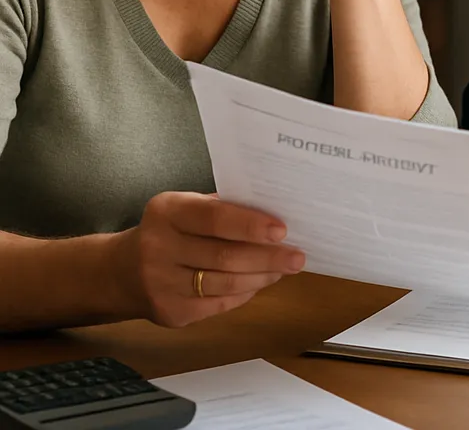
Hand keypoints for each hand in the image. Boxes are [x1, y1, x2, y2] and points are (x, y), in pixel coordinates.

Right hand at [115, 192, 305, 327]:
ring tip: (285, 268)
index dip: (250, 225)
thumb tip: (275, 214)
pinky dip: (245, 292)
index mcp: (167, 212)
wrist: (120, 271)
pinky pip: (218, 304)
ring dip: (262, 276)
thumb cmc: (169, 230)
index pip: (214, 218)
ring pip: (225, 283)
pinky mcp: (169, 313)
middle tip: (297, 256)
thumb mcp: (186, 207)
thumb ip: (223, 208)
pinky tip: (260, 282)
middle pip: (224, 256)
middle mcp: (158, 247)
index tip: (282, 230)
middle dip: (267, 257)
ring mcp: (161, 284)